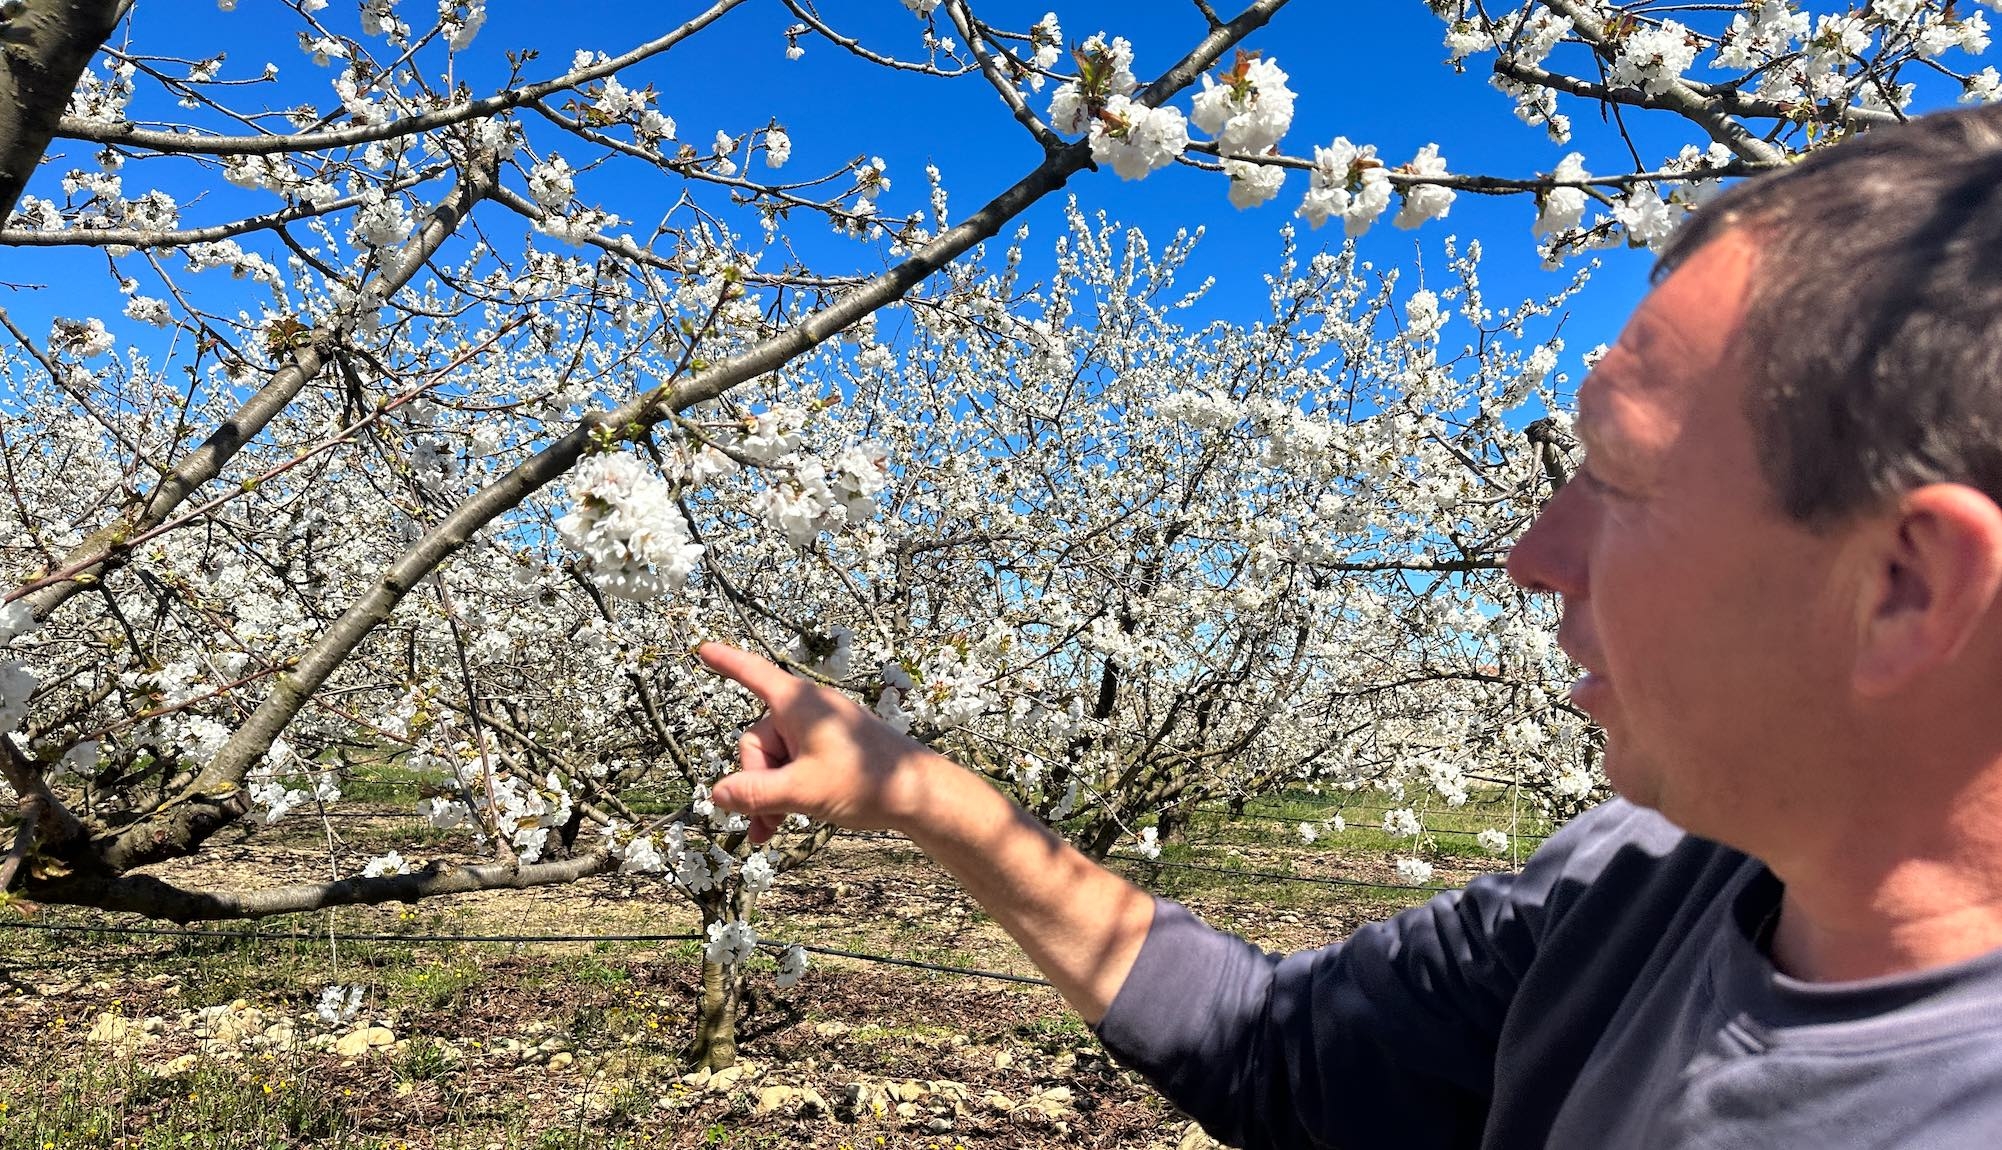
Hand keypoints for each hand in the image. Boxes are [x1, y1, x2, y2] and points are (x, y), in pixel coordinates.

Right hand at [698, 642, 940, 843]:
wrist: (919, 795)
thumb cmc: (864, 782)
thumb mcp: (801, 791)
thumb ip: (755, 793)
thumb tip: (718, 794)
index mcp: (798, 705)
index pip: (753, 675)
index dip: (726, 662)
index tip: (703, 649)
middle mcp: (807, 712)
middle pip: (758, 742)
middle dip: (757, 781)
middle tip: (771, 816)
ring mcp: (819, 732)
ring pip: (774, 762)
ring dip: (769, 796)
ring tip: (772, 831)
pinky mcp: (830, 751)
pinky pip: (793, 767)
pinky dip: (785, 793)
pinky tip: (780, 824)